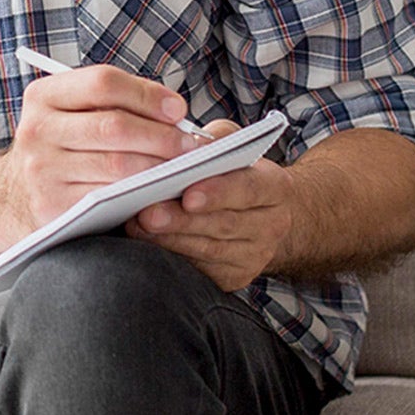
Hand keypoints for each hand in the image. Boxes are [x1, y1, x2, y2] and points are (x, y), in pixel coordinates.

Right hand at [0, 64, 206, 252]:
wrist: (12, 196)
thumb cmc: (61, 148)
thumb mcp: (69, 114)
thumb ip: (112, 105)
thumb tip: (174, 112)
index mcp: (43, 95)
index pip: (102, 82)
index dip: (146, 94)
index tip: (178, 109)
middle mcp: (37, 129)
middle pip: (114, 125)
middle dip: (161, 135)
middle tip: (191, 145)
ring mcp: (42, 170)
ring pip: (117, 166)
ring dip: (159, 167)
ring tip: (183, 169)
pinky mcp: (52, 206)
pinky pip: (109, 199)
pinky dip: (142, 195)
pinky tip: (159, 192)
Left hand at [127, 118, 295, 291]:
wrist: (265, 217)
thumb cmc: (238, 173)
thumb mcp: (235, 145)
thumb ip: (217, 138)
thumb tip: (193, 143)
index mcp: (275, 188)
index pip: (248, 189)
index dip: (217, 193)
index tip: (187, 195)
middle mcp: (272, 225)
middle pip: (224, 224)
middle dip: (182, 220)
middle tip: (148, 212)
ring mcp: (255, 255)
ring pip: (210, 250)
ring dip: (171, 240)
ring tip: (139, 225)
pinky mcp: (236, 276)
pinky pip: (202, 270)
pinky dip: (173, 256)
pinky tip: (148, 243)